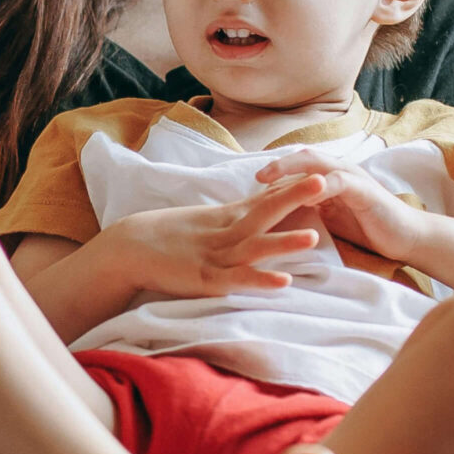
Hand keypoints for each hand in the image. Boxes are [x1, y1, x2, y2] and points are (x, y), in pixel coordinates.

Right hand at [103, 174, 327, 298]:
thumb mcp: (206, 222)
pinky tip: (284, 282)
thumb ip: (233, 218)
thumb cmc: (166, 236)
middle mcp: (226, 233)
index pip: (264, 198)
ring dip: (284, 242)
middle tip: (325, 180)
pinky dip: (260, 280)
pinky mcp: (206, 279)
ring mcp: (217, 256)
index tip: (321, 171)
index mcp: (226, 217)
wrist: (128, 248)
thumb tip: (258, 209)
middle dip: (295, 197)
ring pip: (256, 247)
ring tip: (313, 237)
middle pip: (265, 212)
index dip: (291, 186)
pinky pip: (238, 280)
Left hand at [255, 152, 428, 262]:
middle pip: (304, 157)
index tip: (250, 183)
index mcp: (330, 176)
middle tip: (256, 176)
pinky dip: (321, 186)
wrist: (405, 237)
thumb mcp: (331, 218)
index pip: (298, 165)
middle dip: (278, 164)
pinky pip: (339, 182)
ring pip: (317, 164)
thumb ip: (309, 208)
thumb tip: (275, 214)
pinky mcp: (365, 190)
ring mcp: (353, 177)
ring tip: (268, 180)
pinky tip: (304, 195)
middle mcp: (340, 170)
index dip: (274, 171)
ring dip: (290, 169)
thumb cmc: (366, 228)